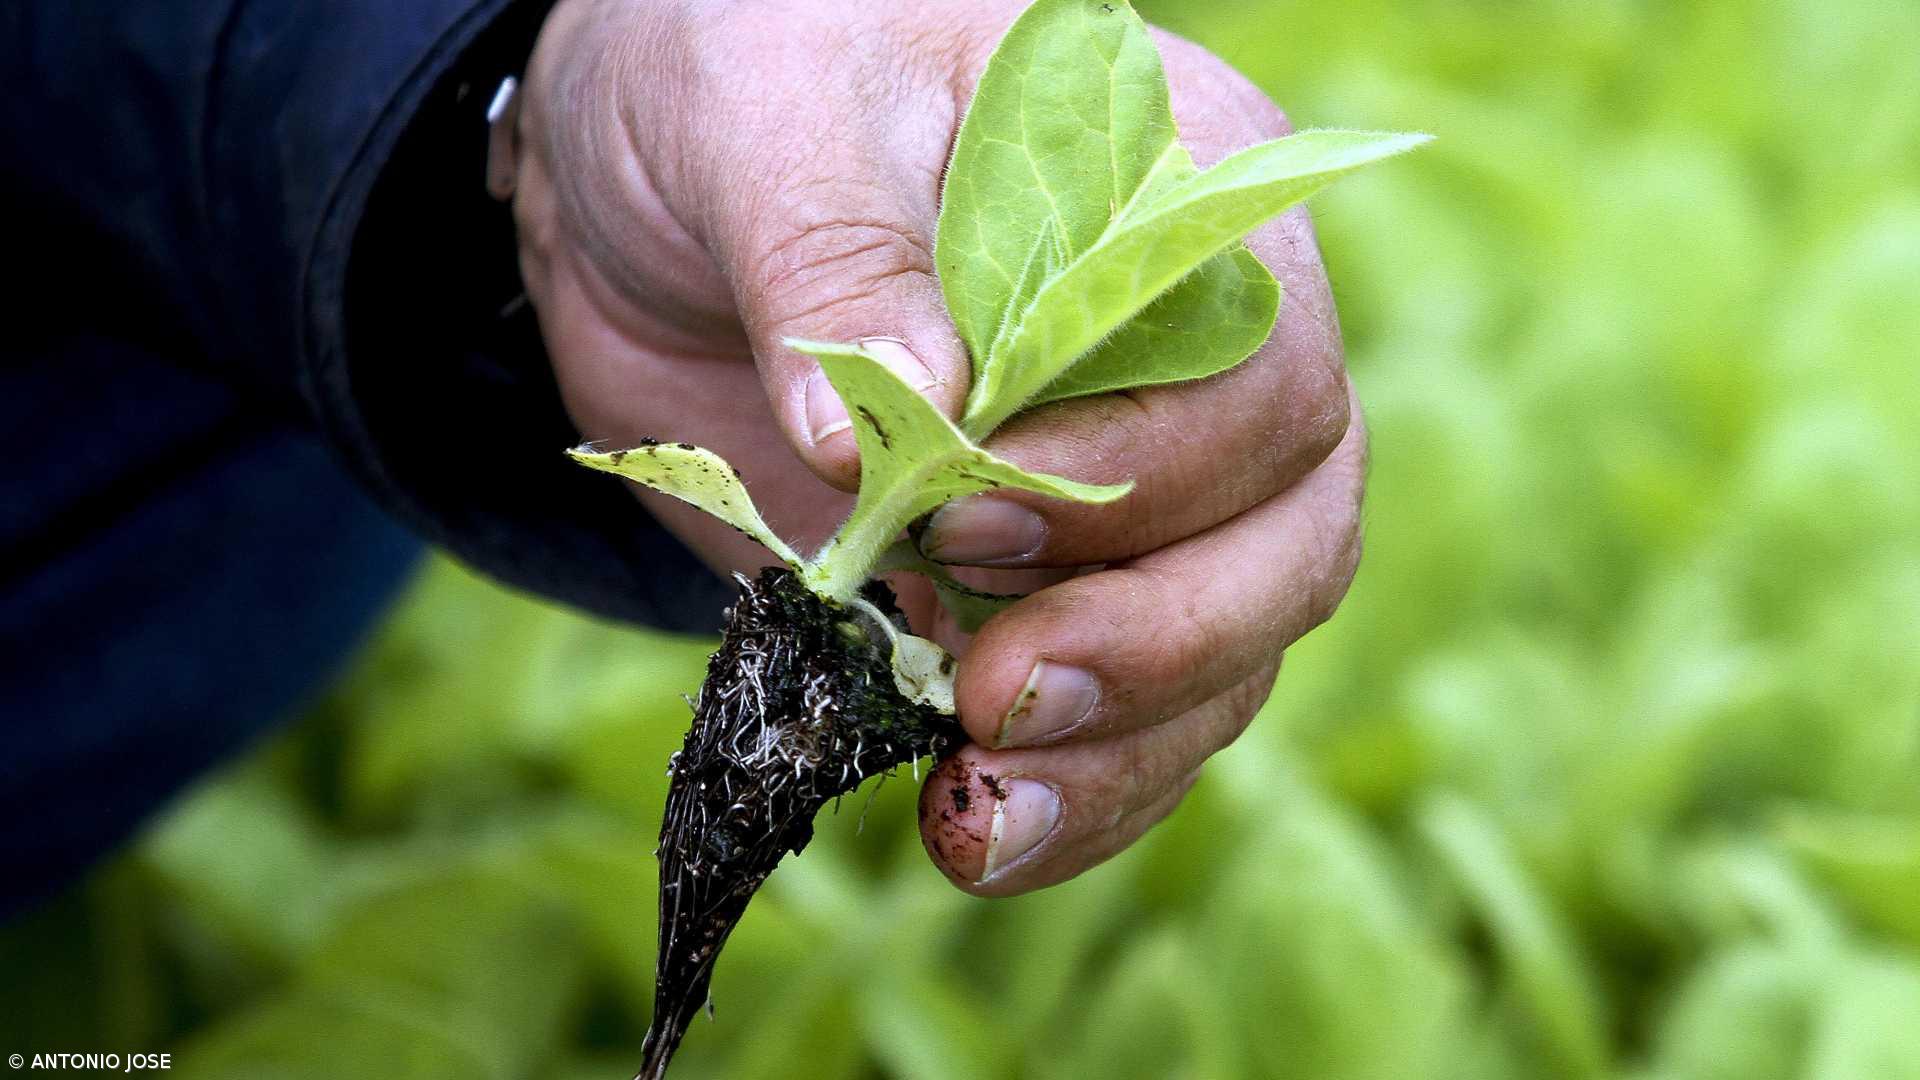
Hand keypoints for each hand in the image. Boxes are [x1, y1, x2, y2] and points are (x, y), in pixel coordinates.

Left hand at [508, 0, 1363, 895]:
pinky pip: (1122, 720)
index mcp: (1177, 203)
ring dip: (1118, 756)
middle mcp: (1194, 361)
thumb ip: (835, 252)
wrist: (645, 188)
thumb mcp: (764, 113)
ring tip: (975, 817)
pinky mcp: (1037, 592)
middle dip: (1158, 642)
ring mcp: (1129, 492)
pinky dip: (1066, 795)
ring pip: (1225, 656)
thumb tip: (895, 419)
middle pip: (1288, 537)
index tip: (966, 508)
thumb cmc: (736, 77)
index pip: (1259, 370)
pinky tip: (972, 826)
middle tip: (993, 695)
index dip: (1144, 471)